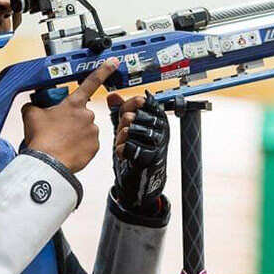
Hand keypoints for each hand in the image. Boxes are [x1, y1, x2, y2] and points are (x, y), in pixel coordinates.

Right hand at [22, 58, 120, 172]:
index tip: (113, 63)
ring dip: (77, 133)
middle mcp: (86, 115)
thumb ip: (35, 105)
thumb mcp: (31, 115)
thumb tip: (33, 105)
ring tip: (62, 141)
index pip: (91, 82)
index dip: (103, 70)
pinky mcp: (95, 146)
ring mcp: (92, 131)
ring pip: (86, 129)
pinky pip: (89, 143)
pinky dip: (81, 146)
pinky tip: (69, 149)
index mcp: (72, 104)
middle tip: (59, 129)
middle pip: (81, 113)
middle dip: (72, 119)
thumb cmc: (41, 139)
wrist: (47, 163)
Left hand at [107, 90, 168, 210]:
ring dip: (120, 139)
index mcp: (158, 116)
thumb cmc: (138, 149)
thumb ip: (120, 110)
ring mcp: (157, 141)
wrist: (143, 176)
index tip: (124, 116)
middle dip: (121, 126)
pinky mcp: (150, 155)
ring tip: (123, 144)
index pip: (139, 101)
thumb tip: (113, 96)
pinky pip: (127, 146)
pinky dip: (120, 150)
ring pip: (127, 131)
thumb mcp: (128, 126)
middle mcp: (160, 127)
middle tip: (123, 134)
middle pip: (129, 116)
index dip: (126, 108)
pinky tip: (123, 153)